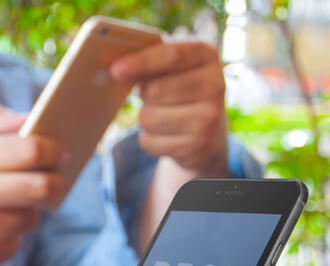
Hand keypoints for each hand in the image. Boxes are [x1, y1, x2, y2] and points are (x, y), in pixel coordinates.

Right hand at [0, 104, 67, 265]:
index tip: (61, 153)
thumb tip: (32, 119)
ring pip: (32, 218)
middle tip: (55, 183)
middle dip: (57, 184)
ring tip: (2, 207)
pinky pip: (18, 242)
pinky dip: (9, 236)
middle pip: (44, 187)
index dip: (54, 150)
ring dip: (27, 212)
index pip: (33, 149)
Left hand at [111, 40, 229, 176]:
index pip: (172, 55)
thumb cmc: (179, 88)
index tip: (115, 70)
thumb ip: (148, 60)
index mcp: (207, 55)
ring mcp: (209, 119)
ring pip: (149, 118)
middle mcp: (215, 85)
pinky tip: (166, 134)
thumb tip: (114, 69)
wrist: (209, 130)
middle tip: (152, 94)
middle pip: (155, 90)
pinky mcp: (197, 147)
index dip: (141, 62)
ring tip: (163, 115)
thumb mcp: (172, 67)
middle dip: (143, 94)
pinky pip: (150, 142)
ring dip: (145, 118)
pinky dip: (149, 139)